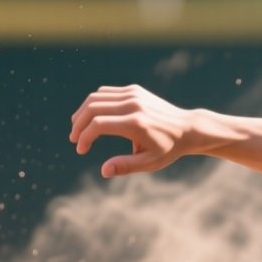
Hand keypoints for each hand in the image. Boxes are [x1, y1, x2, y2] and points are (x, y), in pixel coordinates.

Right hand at [69, 85, 206, 178]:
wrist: (187, 128)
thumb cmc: (168, 149)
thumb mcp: (150, 162)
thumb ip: (125, 166)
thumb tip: (104, 171)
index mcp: (135, 124)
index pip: (98, 125)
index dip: (84, 137)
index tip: (81, 149)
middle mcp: (133, 105)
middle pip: (92, 108)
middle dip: (78, 124)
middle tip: (74, 139)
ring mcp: (133, 94)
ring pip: (96, 98)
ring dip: (83, 112)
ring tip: (78, 128)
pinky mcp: (134, 90)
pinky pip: (106, 93)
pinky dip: (94, 104)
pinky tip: (92, 117)